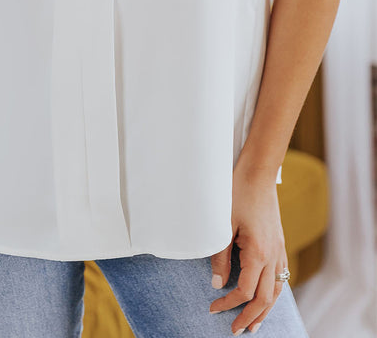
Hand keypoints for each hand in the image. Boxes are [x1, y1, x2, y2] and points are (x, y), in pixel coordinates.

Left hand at [209, 163, 287, 334]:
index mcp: (258, 253)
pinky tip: (268, 296)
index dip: (228, 303)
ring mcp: (279, 249)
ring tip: (254, 324)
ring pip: (277, 290)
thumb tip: (216, 283)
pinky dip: (274, 292)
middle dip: (250, 316)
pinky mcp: (280, 242)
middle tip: (236, 331)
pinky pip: (281, 276)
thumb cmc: (237, 194)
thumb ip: (220, 256)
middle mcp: (273, 255)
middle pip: (264, 298)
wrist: (258, 172)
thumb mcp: (223, 225)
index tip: (213, 308)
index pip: (244, 291)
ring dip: (265, 309)